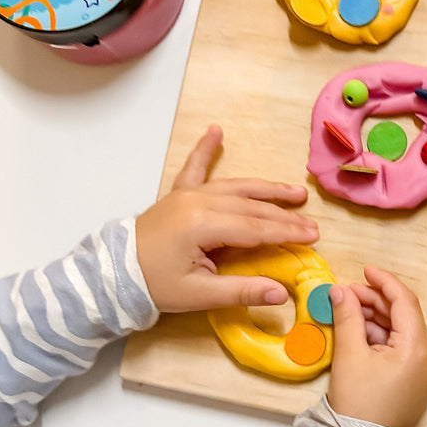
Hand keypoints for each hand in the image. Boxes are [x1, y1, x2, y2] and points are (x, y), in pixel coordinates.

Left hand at [135, 125, 318, 311]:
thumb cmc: (155, 285)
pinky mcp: (178, 195)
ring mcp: (187, 195)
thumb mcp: (199, 295)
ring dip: (266, 188)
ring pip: (236, 187)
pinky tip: (215, 131)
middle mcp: (198, 202)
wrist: (113, 274)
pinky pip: (194, 168)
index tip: (313, 236)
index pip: (256, 227)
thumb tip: (281, 294)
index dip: (287, 232)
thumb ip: (242, 292)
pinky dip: (205, 149)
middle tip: (312, 224)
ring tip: (296, 192)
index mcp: (203, 226)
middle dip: (285, 215)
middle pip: (252, 206)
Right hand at [327, 267, 426, 426]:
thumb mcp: (349, 355)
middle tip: (345, 293)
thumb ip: (347, 317)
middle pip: (404, 317)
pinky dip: (380, 338)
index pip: (406, 302)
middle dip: (375, 301)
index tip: (364, 270)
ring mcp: (424, 373)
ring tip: (346, 310)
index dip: (384, 282)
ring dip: (375, 319)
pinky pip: (400, 350)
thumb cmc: (357, 403)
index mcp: (418, 349)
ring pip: (401, 333)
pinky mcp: (415, 383)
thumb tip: (340, 290)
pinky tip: (357, 331)